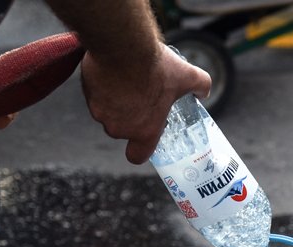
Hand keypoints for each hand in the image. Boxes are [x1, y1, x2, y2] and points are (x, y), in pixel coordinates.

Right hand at [80, 40, 210, 163]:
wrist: (123, 44)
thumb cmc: (154, 66)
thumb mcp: (187, 75)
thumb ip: (201, 86)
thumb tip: (203, 91)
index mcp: (145, 131)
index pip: (137, 156)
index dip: (140, 148)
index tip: (146, 133)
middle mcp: (120, 128)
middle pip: (123, 130)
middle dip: (130, 116)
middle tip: (142, 97)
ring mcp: (101, 113)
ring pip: (108, 112)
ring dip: (116, 102)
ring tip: (129, 81)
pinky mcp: (88, 96)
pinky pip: (95, 97)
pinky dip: (102, 88)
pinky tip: (115, 72)